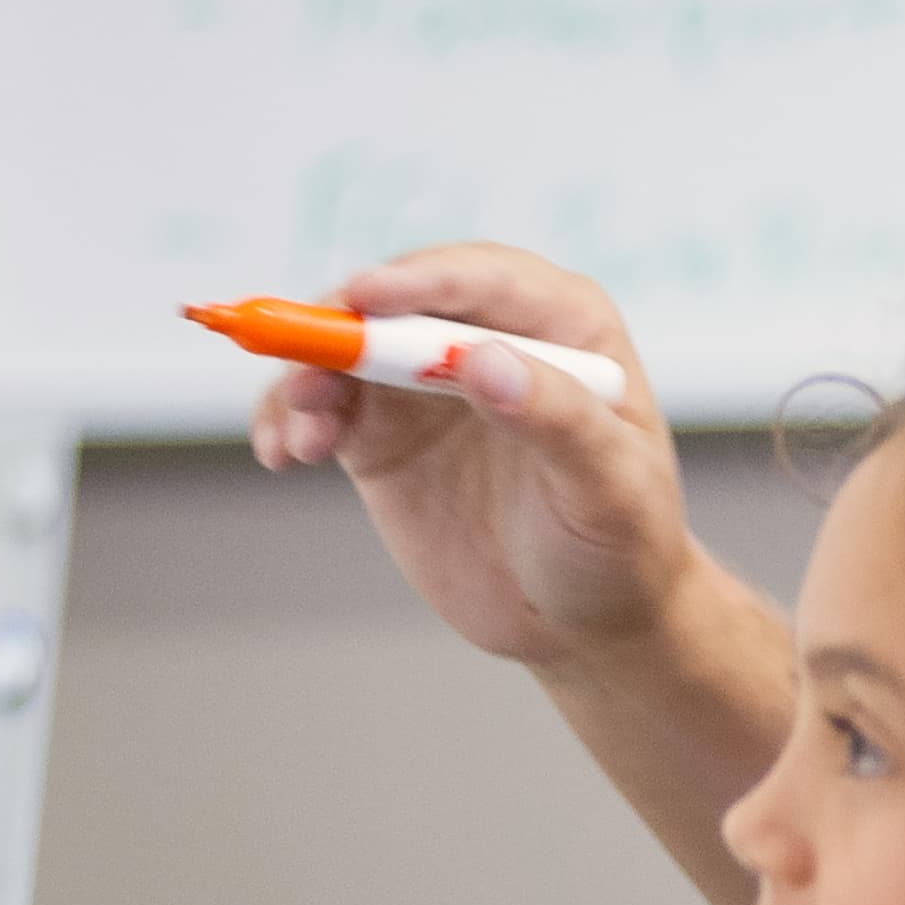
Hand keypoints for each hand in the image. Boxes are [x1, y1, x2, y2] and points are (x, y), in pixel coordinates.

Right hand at [247, 245, 692, 671]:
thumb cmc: (622, 546)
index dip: (422, 281)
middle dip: (342, 326)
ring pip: (346, 348)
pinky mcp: (384, 432)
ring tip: (299, 436)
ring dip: (306, 376)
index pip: (485, 281)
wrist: (588, 623)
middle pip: (400, 302)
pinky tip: (282, 451)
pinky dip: (289, 417)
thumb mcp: (609, 490)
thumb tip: (482, 358)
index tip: (365, 297)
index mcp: (565, 324)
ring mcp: (428, 383)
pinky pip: (322, 405)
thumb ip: (556, 420)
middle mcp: (489, 334)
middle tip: (306, 369)